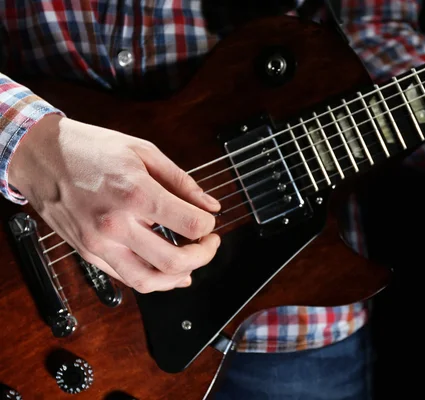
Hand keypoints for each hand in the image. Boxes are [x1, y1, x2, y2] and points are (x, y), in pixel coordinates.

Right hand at [8, 114, 220, 292]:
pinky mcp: (88, 253)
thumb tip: (210, 205)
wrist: (40, 156)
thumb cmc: (88, 149)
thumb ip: (181, 181)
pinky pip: (125, 279)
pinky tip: (166, 272)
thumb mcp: (143, 151)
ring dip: (179, 277)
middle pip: (175, 261)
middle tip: (208, 243)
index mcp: (136, 194)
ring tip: (191, 262)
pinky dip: (152, 280)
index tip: (209, 220)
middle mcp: (116, 225)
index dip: (208, 224)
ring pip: (149, 282)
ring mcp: (99, 244)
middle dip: (203, 255)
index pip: (191, 224)